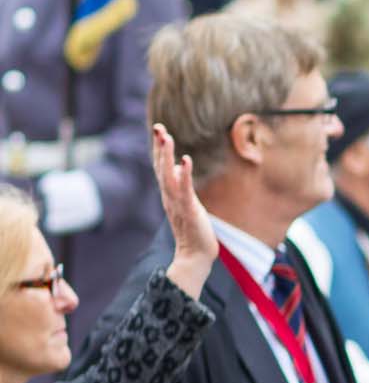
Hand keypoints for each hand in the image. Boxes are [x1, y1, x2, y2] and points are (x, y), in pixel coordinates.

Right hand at [154, 124, 217, 296]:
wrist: (195, 254)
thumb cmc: (193, 229)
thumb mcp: (186, 202)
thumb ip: (180, 185)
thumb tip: (176, 167)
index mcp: (168, 194)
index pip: (161, 167)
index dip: (159, 149)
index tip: (159, 130)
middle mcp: (169, 196)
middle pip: (160, 167)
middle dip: (160, 147)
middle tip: (158, 128)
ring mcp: (177, 203)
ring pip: (167, 175)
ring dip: (167, 156)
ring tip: (167, 138)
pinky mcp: (188, 210)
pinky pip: (184, 189)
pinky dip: (183, 174)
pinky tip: (184, 160)